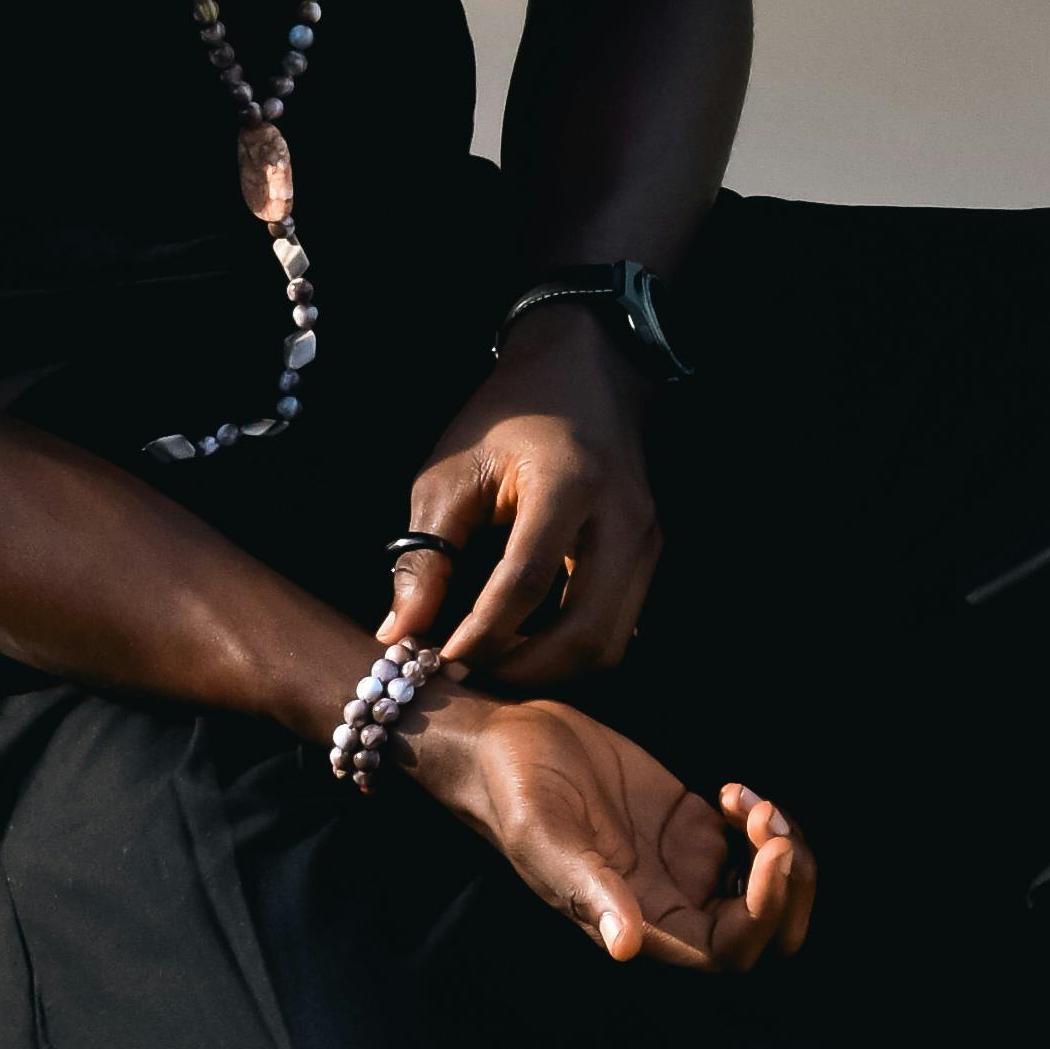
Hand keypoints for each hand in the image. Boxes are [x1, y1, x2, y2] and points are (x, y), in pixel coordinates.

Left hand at [388, 312, 662, 690]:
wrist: (590, 370)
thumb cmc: (511, 416)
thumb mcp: (452, 471)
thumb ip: (426, 555)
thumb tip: (399, 633)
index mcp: (570, 484)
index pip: (527, 582)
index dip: (482, 635)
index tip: (439, 664)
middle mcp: (623, 519)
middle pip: (586, 634)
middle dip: (524, 671)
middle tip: (469, 678)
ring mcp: (647, 541)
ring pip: (609, 644)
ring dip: (551, 670)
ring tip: (493, 665)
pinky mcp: (650, 557)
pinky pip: (616, 627)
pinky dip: (571, 651)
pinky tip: (526, 645)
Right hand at [411, 690, 813, 974]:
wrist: (504, 742)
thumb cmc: (513, 791)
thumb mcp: (545, 837)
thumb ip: (587, 891)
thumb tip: (624, 947)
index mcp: (640, 923)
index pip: (730, 950)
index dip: (766, 911)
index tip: (771, 848)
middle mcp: (670, 905)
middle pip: (765, 932)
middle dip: (789, 886)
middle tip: (771, 825)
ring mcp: (684, 867)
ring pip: (767, 889)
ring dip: (780, 849)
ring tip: (750, 802)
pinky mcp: (691, 827)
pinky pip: (752, 844)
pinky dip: (760, 818)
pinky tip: (730, 789)